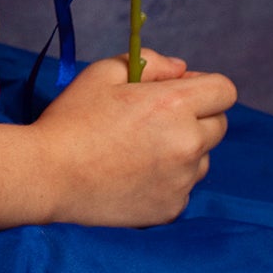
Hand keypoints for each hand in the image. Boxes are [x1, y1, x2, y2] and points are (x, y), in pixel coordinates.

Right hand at [31, 52, 236, 226]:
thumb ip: (151, 62)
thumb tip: (182, 70)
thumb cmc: (72, 120)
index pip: (224, 90)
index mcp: (174, 105)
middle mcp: (187, 144)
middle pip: (218, 125)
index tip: (180, 90)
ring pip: (201, 159)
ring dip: (183, 151)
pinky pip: (183, 188)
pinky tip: (133, 176)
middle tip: (156, 121)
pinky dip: (167, 181)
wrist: (48, 176)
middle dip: (196, 117)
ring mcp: (182, 181)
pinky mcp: (171, 209)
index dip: (204, 86)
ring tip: (139, 151)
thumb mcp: (104, 73)